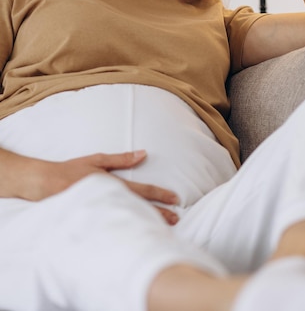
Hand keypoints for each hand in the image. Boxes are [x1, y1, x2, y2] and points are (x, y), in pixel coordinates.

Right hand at [26, 150, 179, 224]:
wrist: (45, 184)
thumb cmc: (71, 170)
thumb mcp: (97, 159)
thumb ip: (121, 159)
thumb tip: (143, 153)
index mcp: (112, 183)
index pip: (141, 190)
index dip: (160, 194)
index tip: (175, 199)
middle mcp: (109, 198)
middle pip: (139, 207)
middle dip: (159, 214)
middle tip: (176, 220)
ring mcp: (101, 211)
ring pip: (129, 218)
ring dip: (146, 222)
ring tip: (163, 228)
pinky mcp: (93, 220)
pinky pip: (114, 225)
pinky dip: (128, 229)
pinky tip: (137, 233)